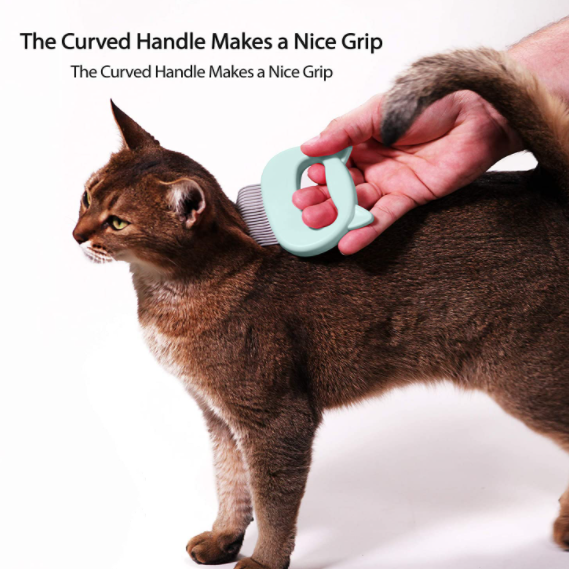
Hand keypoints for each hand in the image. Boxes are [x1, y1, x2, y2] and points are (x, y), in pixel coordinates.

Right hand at [294, 91, 522, 254]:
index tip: (307, 178)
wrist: (478, 113)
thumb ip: (343, 130)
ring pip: (356, 204)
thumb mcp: (378, 110)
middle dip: (320, 198)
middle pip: (340, 186)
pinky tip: (347, 242)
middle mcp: (373, 163)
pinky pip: (382, 218)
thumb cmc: (433, 101)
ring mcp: (389, 182)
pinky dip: (365, 232)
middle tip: (304, 208)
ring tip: (316, 222)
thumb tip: (308, 146)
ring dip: (335, 216)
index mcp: (362, 140)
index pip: (331, 161)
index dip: (318, 171)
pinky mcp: (408, 197)